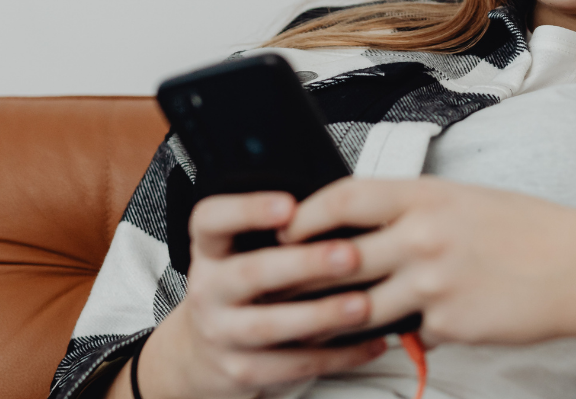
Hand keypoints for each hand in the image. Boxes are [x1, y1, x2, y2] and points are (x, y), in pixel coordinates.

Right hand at [111, 192, 386, 398]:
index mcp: (211, 250)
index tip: (289, 205)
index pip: (211, 220)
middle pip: (249, 273)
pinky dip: (336, 355)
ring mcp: (220, 333)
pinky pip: (292, 364)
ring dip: (321, 314)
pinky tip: (370, 342)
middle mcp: (208, 289)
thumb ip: (285, 234)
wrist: (204, 354)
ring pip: (269, 325)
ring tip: (363, 305)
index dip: (247, 210)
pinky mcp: (241, 371)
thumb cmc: (246, 289)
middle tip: (349, 254)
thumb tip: (349, 211)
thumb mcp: (246, 252)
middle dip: (303, 264)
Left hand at [278, 177, 575, 344]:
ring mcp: (433, 283)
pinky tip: (401, 329)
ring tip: (316, 322)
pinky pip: (406, 333)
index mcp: (425, 196)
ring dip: (337, 317)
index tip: (285, 227)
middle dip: (301, 275)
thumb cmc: (527, 228)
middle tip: (279, 284)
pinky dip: (401, 333)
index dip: (304, 215)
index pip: (343, 198)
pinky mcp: (447, 324)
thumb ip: (412, 210)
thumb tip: (364, 225)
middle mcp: (422, 236)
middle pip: (337, 259)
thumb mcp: (464, 200)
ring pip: (359, 307)